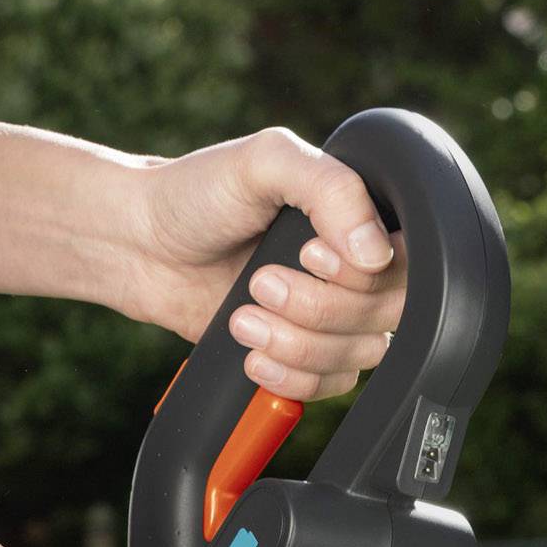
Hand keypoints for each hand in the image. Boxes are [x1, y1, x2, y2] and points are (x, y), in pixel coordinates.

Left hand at [123, 126, 406, 400]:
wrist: (139, 245)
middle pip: (386, 314)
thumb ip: (331, 189)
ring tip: (242, 318)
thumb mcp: (265, 162)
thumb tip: (374, 253)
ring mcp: (331, 311)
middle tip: (259, 283)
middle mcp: (355, 264)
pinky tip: (254, 355)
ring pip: (359, 354)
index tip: (306, 254)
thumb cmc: (197, 192)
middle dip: (316, 308)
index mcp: (360, 213)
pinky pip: (330, 384)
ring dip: (297, 344)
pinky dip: (292, 377)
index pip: (407, 261)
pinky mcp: (303, 351)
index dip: (360, 273)